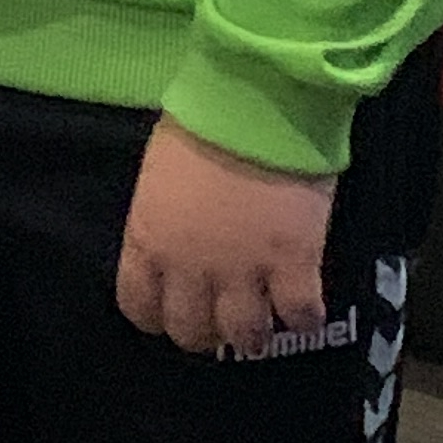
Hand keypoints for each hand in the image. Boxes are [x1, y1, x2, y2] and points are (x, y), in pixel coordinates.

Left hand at [115, 115, 333, 357]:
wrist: (254, 106)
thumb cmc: (200, 124)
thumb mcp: (160, 178)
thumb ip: (162, 221)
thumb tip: (174, 239)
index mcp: (148, 242)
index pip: (138, 306)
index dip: (156, 317)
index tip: (172, 312)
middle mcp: (189, 268)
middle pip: (191, 331)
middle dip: (206, 334)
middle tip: (222, 321)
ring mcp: (243, 271)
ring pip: (244, 335)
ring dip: (253, 336)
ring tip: (264, 325)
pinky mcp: (294, 265)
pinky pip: (299, 314)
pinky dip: (303, 317)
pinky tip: (304, 309)